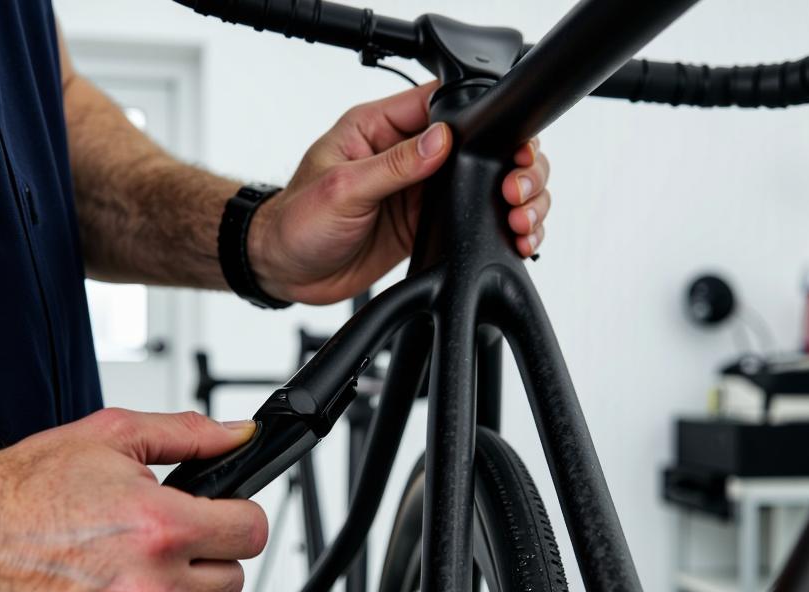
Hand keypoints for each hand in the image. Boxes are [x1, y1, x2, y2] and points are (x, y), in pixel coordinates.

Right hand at [0, 409, 266, 591]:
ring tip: (119, 564)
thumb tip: (236, 436)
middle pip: (228, 583)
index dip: (237, 517)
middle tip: (162, 537)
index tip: (220, 515)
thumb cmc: (20, 489)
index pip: (251, 535)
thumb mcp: (109, 437)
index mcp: (160, 527)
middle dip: (205, 556)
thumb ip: (186, 435)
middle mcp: (146, 585)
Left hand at [249, 81, 551, 304]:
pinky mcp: (430, 224)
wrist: (286, 272)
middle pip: (480, 144)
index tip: (506, 141)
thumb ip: (395, 165)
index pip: (442, 104)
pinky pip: (477, 217)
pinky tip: (517, 236)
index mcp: (382, 128)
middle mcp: (408, 154)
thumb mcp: (344, 188)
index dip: (482, 117)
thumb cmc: (298, 222)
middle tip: (518, 188)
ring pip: (488, 181)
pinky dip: (502, 226)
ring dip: (516, 195)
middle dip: (513, 163)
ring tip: (522, 216)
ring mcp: (423, 190)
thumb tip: (442, 140)